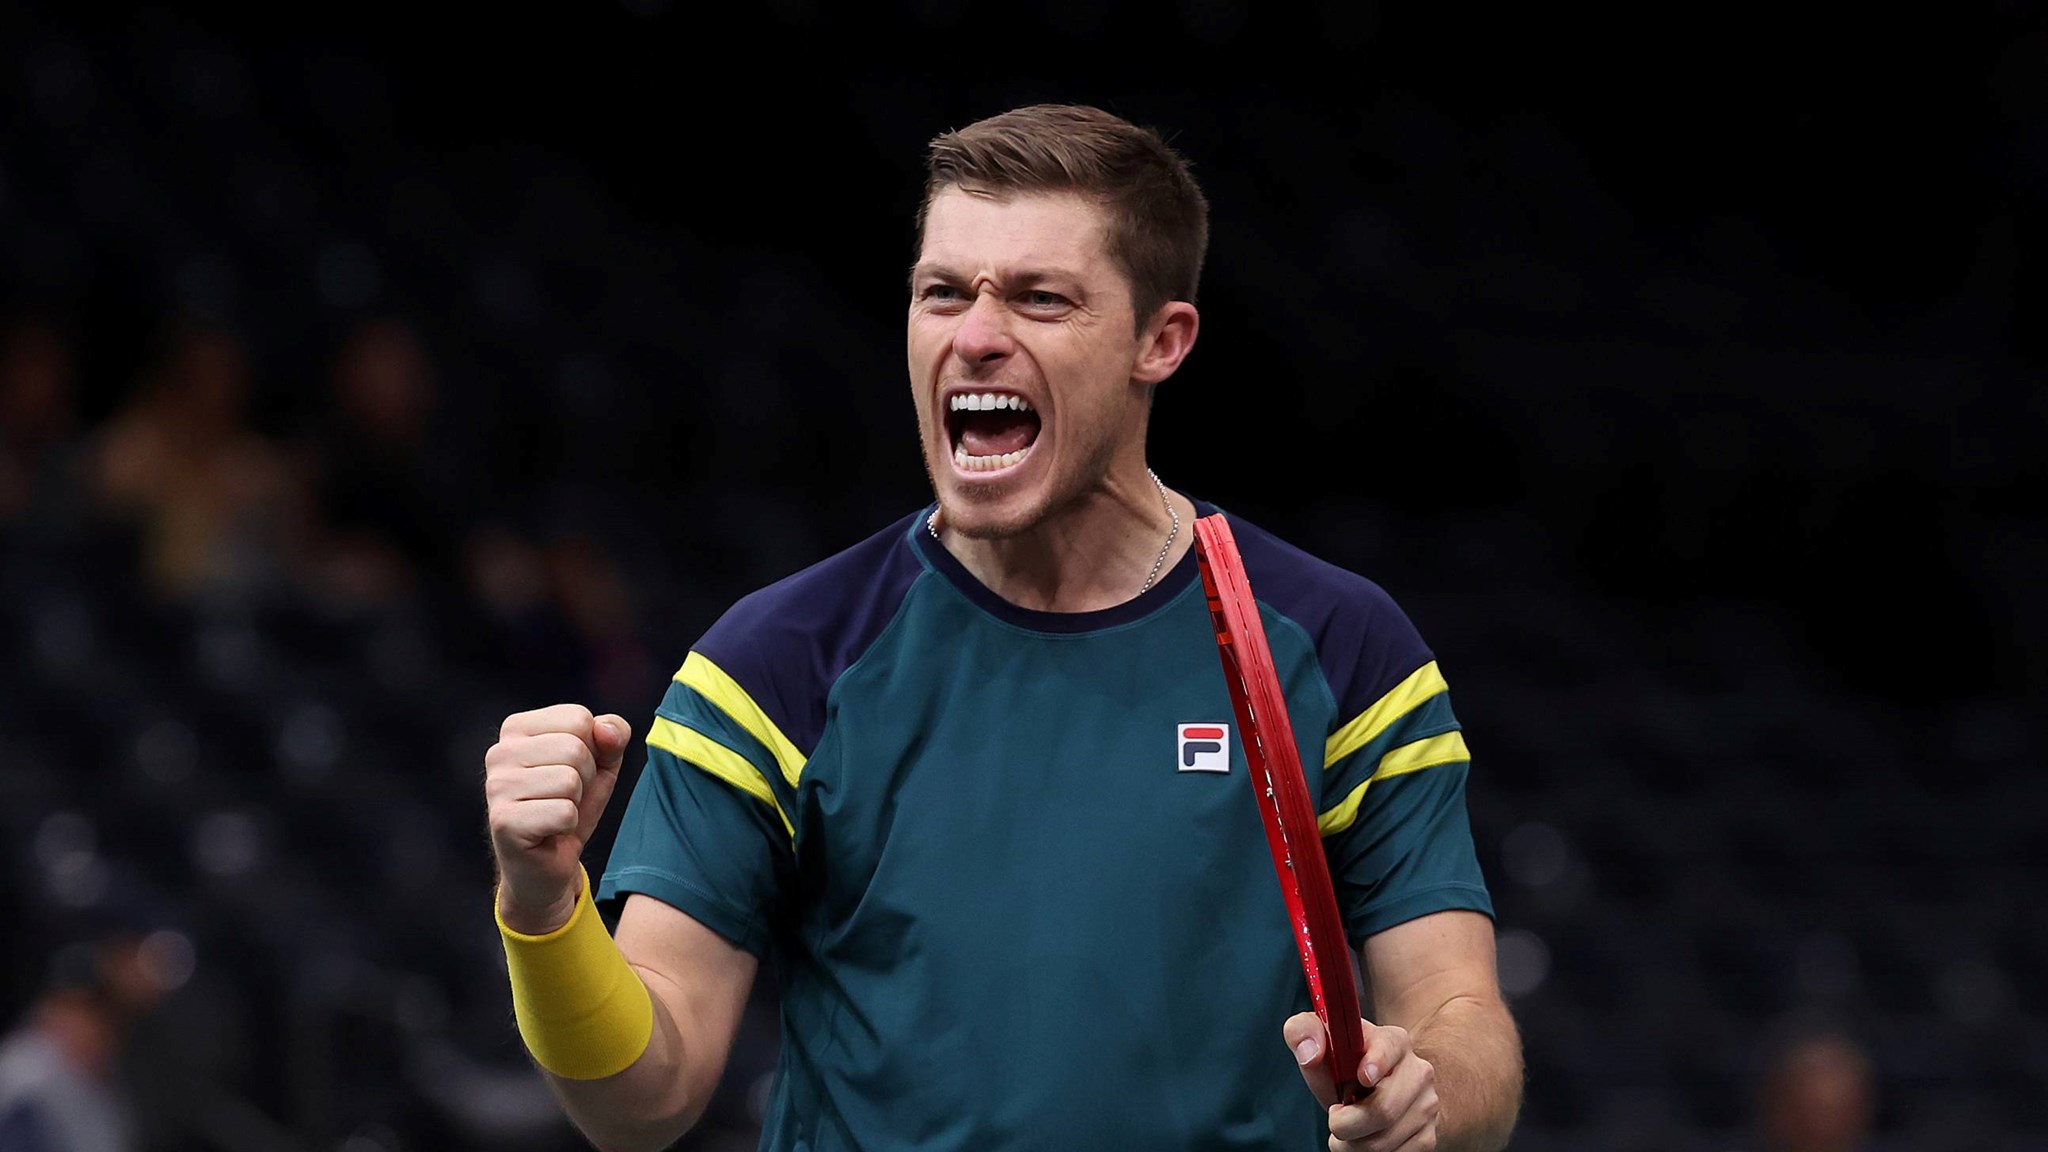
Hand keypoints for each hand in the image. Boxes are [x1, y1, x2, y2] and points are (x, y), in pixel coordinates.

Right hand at [485, 704, 632, 934]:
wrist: (547, 864)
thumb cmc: (571, 805)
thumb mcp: (602, 764)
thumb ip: (612, 736)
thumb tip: (604, 729)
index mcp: (517, 728)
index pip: (578, 718)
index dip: (593, 749)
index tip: (575, 772)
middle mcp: (499, 752)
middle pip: (575, 748)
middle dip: (586, 778)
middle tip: (566, 798)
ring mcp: (496, 787)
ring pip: (570, 780)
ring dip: (575, 803)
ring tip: (556, 814)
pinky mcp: (502, 821)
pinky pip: (564, 813)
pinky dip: (568, 826)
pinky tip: (549, 832)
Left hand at [1285, 1012, 1440, 1150]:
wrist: (1371, 1090)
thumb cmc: (1342, 1064)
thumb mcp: (1318, 1040)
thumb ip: (1303, 1032)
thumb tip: (1310, 1054)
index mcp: (1393, 1041)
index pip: (1389, 1048)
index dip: (1376, 1063)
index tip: (1361, 1077)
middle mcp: (1418, 1071)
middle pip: (1383, 1109)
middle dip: (1346, 1124)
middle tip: (1334, 1119)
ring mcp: (1427, 1105)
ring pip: (1385, 1141)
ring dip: (1353, 1146)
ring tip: (1345, 1132)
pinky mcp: (1428, 1135)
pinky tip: (1364, 1140)